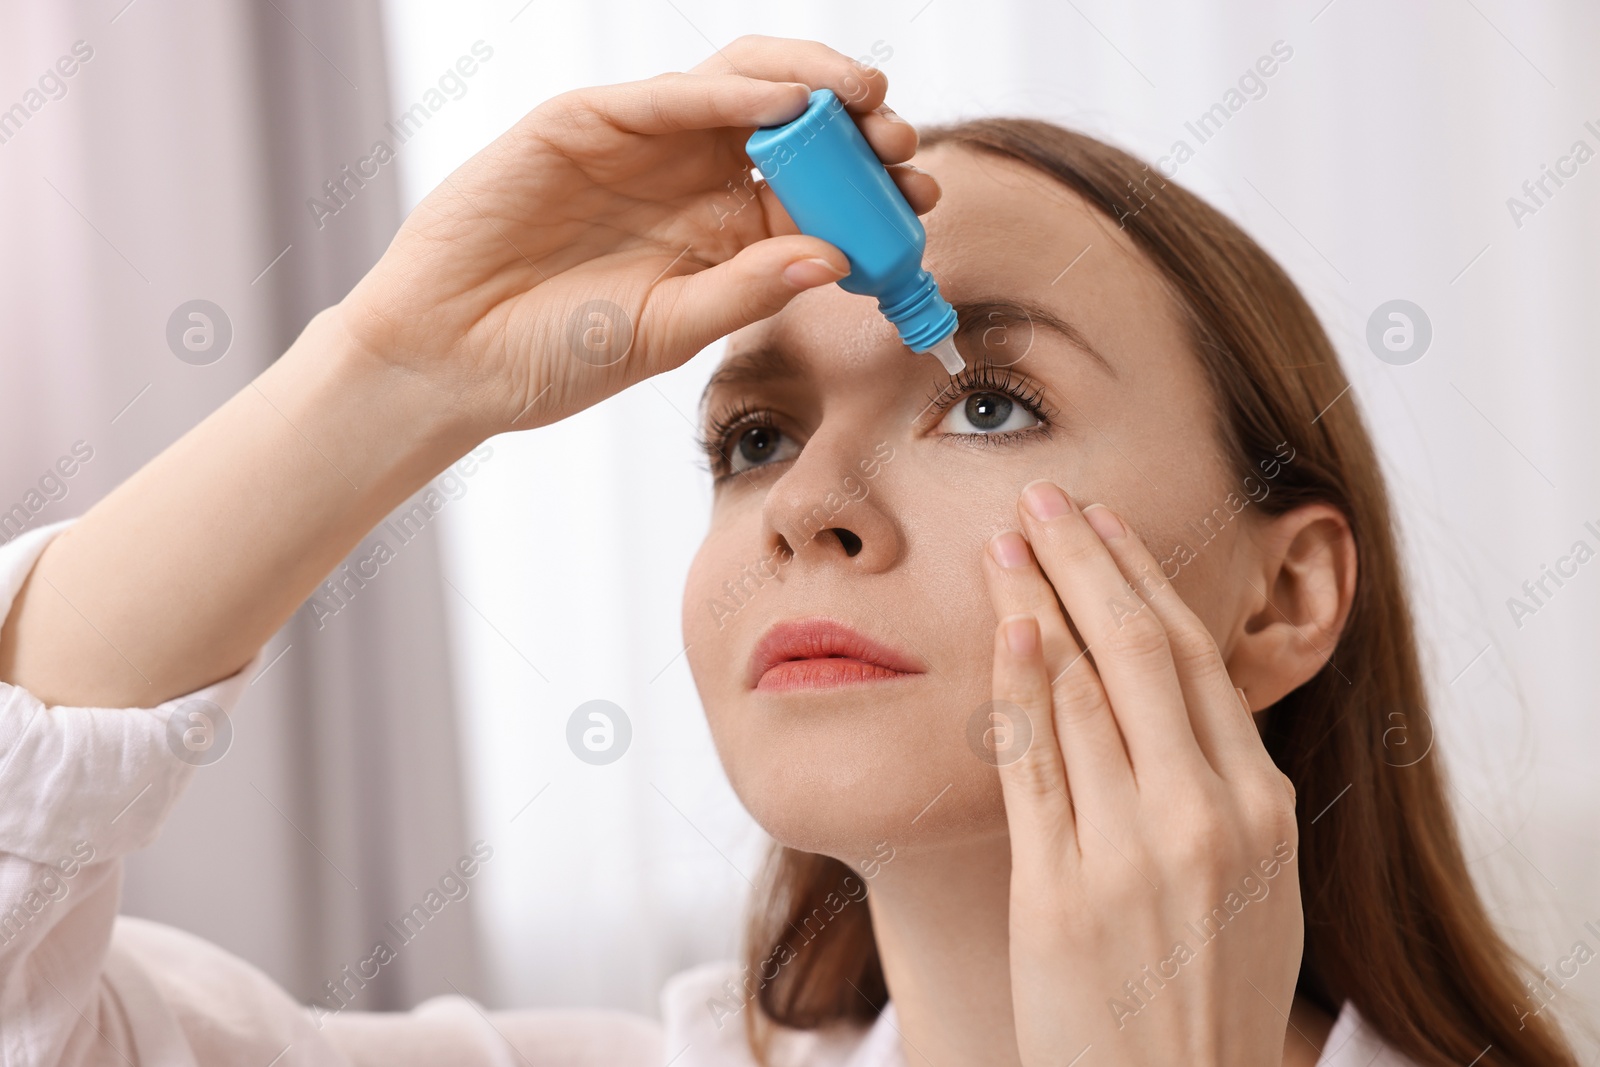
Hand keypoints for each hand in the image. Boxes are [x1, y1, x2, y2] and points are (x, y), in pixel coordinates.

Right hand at [336, 35, 936, 437]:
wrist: (450, 363)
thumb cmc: (555, 359)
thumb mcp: (669, 332)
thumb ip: (747, 289)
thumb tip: (836, 256)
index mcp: (718, 233)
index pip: (812, 191)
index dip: (870, 187)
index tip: (922, 198)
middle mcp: (688, 179)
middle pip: (790, 127)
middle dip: (854, 125)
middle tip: (903, 141)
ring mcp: (638, 146)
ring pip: (738, 87)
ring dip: (807, 86)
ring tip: (865, 98)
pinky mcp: (581, 123)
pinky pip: (664, 94)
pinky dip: (727, 91)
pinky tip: (783, 103)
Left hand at [982, 480, 1302, 1066]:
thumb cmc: (1209, 994)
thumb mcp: (1258, 886)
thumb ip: (1226, 794)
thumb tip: (1185, 706)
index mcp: (1262, 809)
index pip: (1198, 661)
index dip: (1142, 581)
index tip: (1102, 526)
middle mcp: (1206, 818)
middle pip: (1142, 652)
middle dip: (1087, 561)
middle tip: (1042, 497)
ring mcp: (1133, 853)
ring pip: (1083, 693)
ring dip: (1039, 603)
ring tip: (1004, 543)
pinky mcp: (1063, 892)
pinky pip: (1036, 768)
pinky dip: (1019, 687)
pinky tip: (1006, 627)